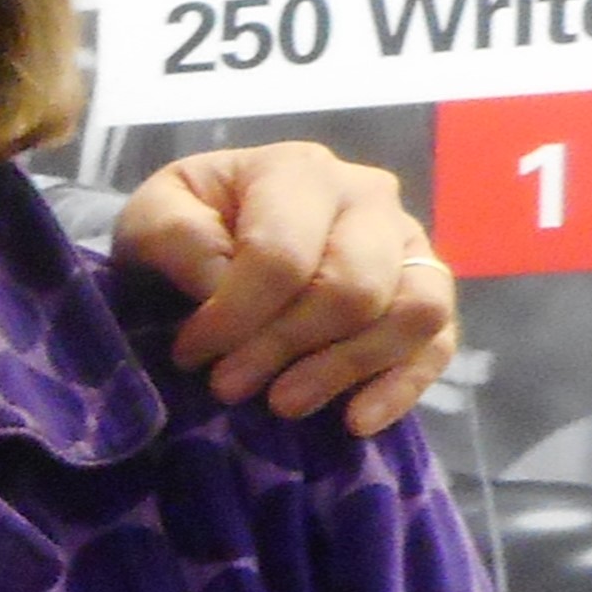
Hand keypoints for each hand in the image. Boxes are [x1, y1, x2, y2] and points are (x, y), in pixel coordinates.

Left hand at [118, 144, 455, 435]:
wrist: (212, 235)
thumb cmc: (185, 226)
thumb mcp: (153, 217)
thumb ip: (176, 237)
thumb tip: (221, 287)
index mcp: (298, 171)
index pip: (284, 253)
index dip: (237, 315)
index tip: (191, 355)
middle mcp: (367, 199)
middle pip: (353, 287)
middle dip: (284, 347)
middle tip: (228, 387)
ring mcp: (407, 246)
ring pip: (412, 313)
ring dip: (344, 368)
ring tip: (284, 403)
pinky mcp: (427, 295)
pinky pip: (438, 344)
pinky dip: (401, 386)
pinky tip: (355, 420)